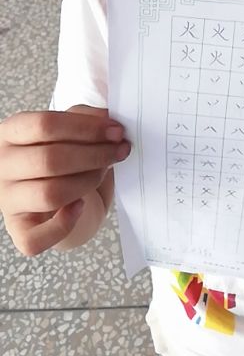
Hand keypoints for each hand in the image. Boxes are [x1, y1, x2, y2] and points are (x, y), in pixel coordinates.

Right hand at [0, 105, 130, 255]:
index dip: (86, 128)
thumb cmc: (68, 157)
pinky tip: (81, 206)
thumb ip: (85, 118)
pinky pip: (36, 238)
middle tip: (119, 151)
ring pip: (50, 194)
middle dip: (95, 155)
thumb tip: (104, 119)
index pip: (44, 125)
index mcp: (10, 133)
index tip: (116, 132)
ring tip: (104, 172)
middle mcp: (2, 166)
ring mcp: (7, 200)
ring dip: (88, 181)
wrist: (63, 194)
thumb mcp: (74, 130)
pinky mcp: (19, 229)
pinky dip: (64, 224)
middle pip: (50, 159)